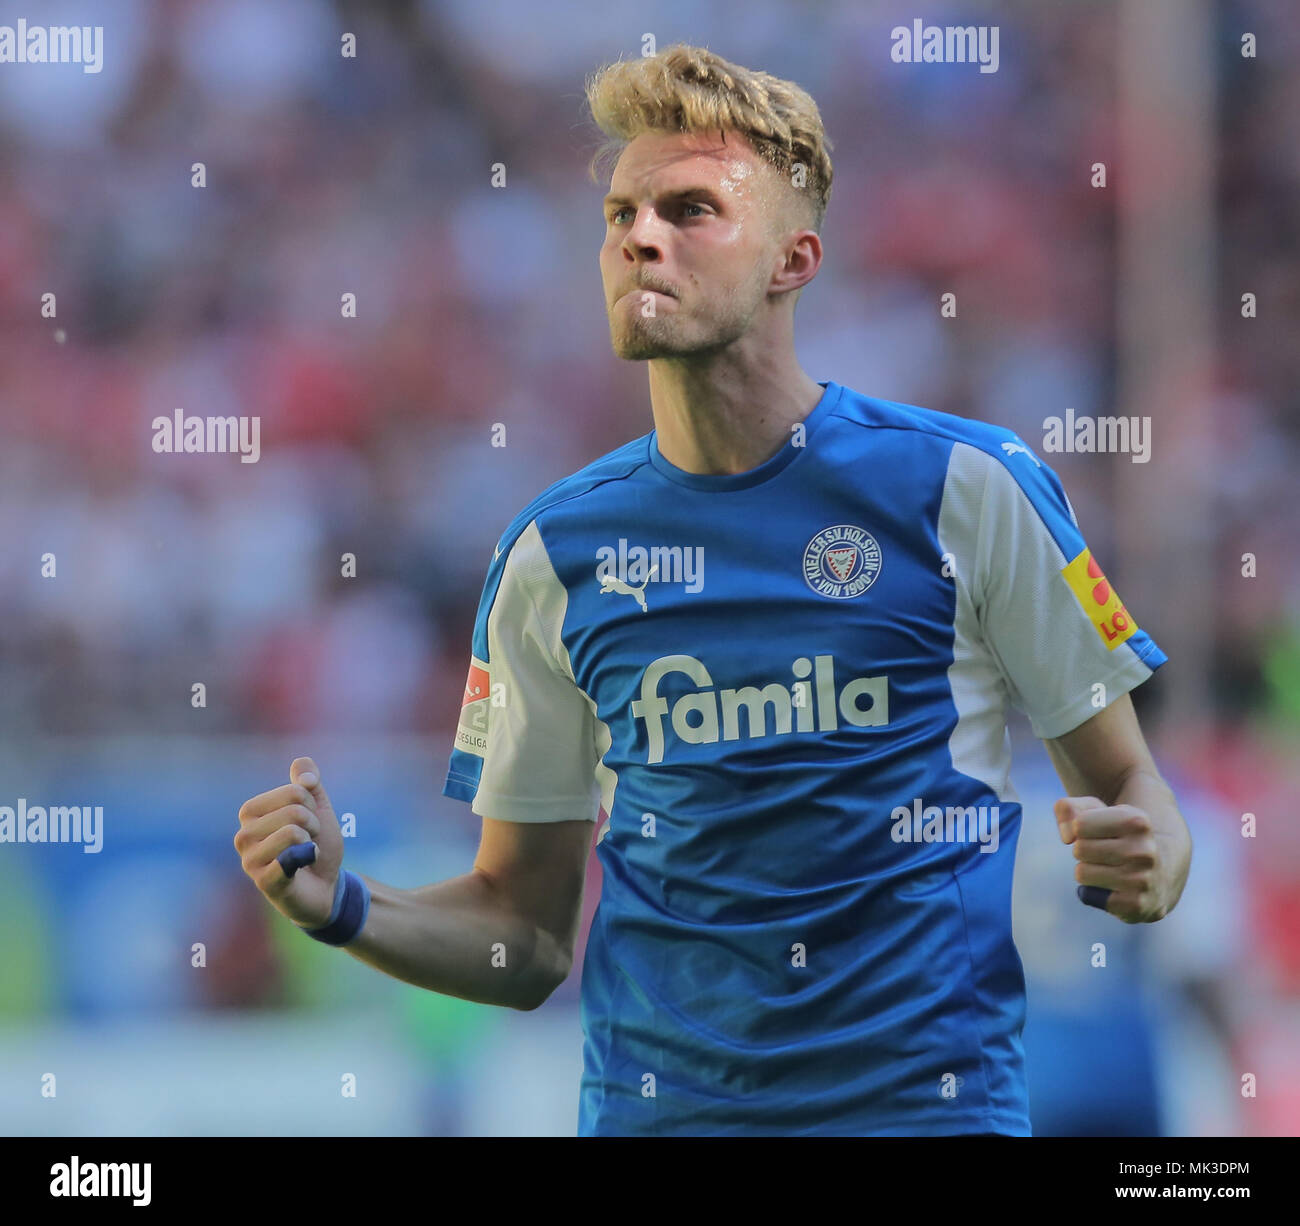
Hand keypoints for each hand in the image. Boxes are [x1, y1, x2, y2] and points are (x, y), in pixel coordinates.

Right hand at [234, 757, 345, 928]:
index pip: (295, 791)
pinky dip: (308, 859)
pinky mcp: (262, 881)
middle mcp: (243, 834)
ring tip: (305, 854)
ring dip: (311, 843)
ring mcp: (249, 859)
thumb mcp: (318, 807)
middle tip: (308, 842)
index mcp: (251, 812)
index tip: (309, 823)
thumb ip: (310, 781)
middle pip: (295, 810)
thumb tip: (303, 770)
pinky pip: (289, 858)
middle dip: (313, 825)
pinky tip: (303, 867)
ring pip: (293, 832)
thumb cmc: (316, 844)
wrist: (327, 886)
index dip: (313, 806)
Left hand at [1054, 795, 1172, 922]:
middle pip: (1079, 849)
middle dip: (1084, 851)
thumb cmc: (1117, 837)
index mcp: (1137, 822)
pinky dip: (1092, 893)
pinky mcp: (1135, 905)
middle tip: (1106, 854)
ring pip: (1081, 873)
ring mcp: (1142, 880)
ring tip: (1111, 870)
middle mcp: (1144, 851)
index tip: (1101, 832)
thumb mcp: (1095, 811)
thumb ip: (1068, 809)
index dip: (1081, 829)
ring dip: (1088, 872)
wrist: (1159, 875)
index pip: (1079, 825)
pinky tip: (1113, 889)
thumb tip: (1068, 837)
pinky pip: (1087, 896)